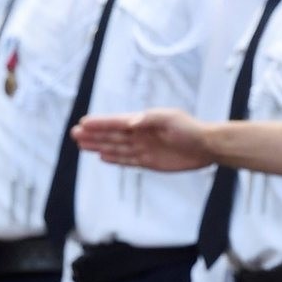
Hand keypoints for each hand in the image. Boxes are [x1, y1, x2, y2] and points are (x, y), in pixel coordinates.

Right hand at [72, 108, 215, 171]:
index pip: (116, 123)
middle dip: (93, 135)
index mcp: (143, 122)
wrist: (206, 147)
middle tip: (75, 134)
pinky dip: (114, 159)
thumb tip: (131, 123)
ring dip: (99, 146)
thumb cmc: (190, 129)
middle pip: (111, 136)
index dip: (100, 123)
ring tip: (82, 145)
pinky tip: (103, 157)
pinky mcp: (149, 162)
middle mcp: (140, 135)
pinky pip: (127, 160)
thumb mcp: (171, 119)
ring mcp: (143, 149)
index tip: (84, 123)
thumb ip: (149, 119)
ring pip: (116, 148)